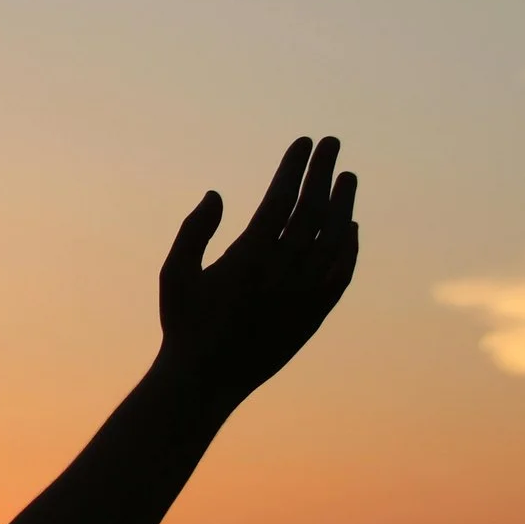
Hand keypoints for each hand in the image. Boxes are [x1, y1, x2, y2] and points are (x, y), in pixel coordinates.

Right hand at [156, 137, 358, 409]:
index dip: (294, 168)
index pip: (281, 198)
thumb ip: (194, 231)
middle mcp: (283, 271)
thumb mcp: (174, 273)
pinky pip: (340, 274)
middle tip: (332, 143)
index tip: (304, 143)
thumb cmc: (184, 324)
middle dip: (323, 172)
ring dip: (344, 204)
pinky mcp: (314, 315)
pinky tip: (350, 229)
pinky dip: (349, 248)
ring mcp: (303, 294)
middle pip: (313, 210)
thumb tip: (217, 194)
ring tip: (348, 178)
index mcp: (248, 256)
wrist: (206, 380)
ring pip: (334, 238)